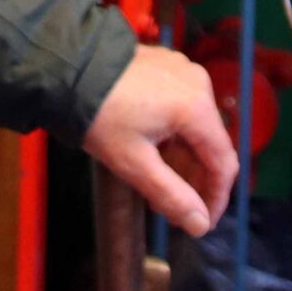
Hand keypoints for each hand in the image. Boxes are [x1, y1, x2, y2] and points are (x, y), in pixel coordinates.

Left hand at [81, 45, 237, 236]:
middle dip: (194, 180)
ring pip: (195, 126)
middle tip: (172, 208)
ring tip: (157, 184)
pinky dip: (174, 133)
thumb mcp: (134, 163)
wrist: (66, 69)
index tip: (202, 223)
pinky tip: (153, 151)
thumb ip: (172, 196)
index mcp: (196, 107)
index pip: (224, 164)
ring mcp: (183, 71)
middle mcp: (199, 84)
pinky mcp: (167, 65)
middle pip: (210, 144)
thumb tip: (200, 225)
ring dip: (183, 158)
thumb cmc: (100, 117)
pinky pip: (182, 106)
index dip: (216, 199)